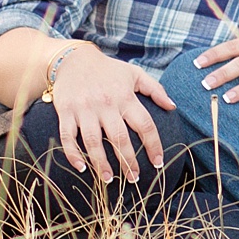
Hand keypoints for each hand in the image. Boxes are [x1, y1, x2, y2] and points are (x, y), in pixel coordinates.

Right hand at [49, 44, 176, 185]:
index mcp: (125, 97)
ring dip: (101, 163)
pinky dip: (73, 154)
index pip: (144, 124)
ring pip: (93, 141)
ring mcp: (84, 109)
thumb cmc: (108, 69)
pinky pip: (68, 137)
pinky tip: (81, 168)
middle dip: (128, 161)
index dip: (153, 145)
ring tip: (109, 180)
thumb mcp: (134, 74)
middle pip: (119, 138)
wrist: (73, 58)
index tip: (158, 162)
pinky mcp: (66, 112)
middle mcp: (105, 104)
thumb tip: (173, 107)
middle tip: (134, 179)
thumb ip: (155, 90)